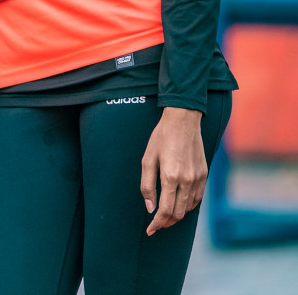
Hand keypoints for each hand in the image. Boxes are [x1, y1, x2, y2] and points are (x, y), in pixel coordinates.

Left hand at [141, 107, 206, 235]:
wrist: (183, 121)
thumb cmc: (161, 138)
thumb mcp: (147, 159)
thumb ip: (147, 185)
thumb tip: (150, 208)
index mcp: (170, 177)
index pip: (166, 211)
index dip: (157, 223)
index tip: (150, 230)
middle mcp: (187, 181)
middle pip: (179, 213)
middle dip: (166, 223)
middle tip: (156, 226)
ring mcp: (199, 179)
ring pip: (189, 208)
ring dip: (177, 216)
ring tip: (165, 218)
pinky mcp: (205, 175)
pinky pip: (197, 198)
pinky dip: (188, 206)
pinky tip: (179, 205)